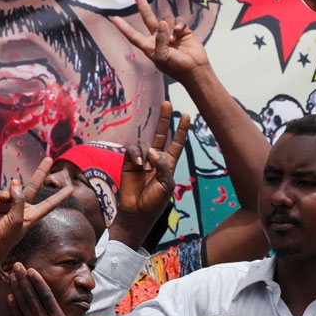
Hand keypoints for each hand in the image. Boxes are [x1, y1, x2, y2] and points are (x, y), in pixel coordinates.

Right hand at [0, 158, 72, 261]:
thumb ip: (19, 200)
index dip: (60, 196)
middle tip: (50, 159)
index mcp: (31, 215)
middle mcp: (21, 208)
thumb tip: (15, 182)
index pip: (49, 203)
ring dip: (9, 191)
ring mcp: (8, 205)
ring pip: (12, 189)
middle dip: (41, 172)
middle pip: (33, 186)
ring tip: (4, 199)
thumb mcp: (17, 220)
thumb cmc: (4, 238)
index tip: (72, 189)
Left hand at [8, 264, 111, 315]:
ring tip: (12, 275)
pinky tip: (9, 296)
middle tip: (17, 265)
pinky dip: (13, 306)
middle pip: (32, 296)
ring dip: (17, 288)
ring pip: (23, 303)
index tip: (32, 270)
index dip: (38, 282)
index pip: (46, 296)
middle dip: (24, 279)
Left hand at [112, 0, 208, 84]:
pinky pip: (178, 20)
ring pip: (166, 19)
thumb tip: (162, 23)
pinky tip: (181, 32)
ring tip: (173, 40)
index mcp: (149, 46)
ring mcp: (170, 32)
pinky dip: (179, 24)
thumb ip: (160, 40)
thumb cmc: (176, 67)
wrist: (195, 69)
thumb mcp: (162, 57)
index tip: (114, 18)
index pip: (133, 35)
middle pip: (148, 18)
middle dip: (143, 6)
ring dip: (170, 27)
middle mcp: (158, 37)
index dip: (124, 27)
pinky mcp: (182, 30)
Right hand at [112, 101, 187, 247]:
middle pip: (162, 133)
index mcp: (169, 164)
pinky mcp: (128, 161)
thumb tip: (153, 150)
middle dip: (165, 119)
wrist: (137, 212)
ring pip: (145, 143)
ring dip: (147, 152)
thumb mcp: (167, 185)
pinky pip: (132, 150)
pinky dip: (136, 155)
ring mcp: (142, 159)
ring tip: (146, 167)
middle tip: (167, 103)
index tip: (187, 115)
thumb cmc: (155, 202)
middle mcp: (156, 158)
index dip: (182, 130)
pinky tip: (138, 164)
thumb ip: (164, 166)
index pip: (177, 143)